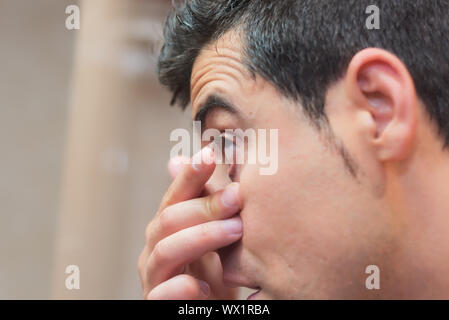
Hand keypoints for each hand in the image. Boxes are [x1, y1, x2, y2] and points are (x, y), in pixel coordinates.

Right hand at [138, 147, 242, 298]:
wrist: (204, 307)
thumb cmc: (212, 270)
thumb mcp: (214, 234)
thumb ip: (207, 199)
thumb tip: (197, 153)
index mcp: (168, 226)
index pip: (175, 195)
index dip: (190, 174)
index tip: (210, 153)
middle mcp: (155, 247)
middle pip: (170, 218)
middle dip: (205, 206)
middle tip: (238, 197)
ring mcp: (154, 276)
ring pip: (166, 250)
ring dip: (201, 237)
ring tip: (235, 230)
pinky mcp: (157, 302)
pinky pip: (162, 295)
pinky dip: (181, 288)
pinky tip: (204, 285)